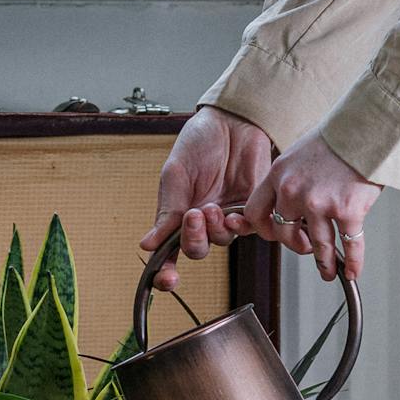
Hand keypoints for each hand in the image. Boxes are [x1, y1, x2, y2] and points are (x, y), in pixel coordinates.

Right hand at [140, 106, 273, 288]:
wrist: (232, 121)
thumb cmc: (199, 141)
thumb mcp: (175, 174)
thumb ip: (166, 210)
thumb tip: (147, 244)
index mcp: (178, 213)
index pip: (170, 251)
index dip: (166, 271)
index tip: (166, 279)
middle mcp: (202, 219)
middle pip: (198, 249)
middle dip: (193, 239)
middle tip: (193, 216)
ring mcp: (227, 215)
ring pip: (222, 240)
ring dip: (215, 229)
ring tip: (213, 207)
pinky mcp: (252, 207)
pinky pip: (248, 229)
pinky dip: (240, 227)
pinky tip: (232, 215)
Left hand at [226, 130, 380, 282]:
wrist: (366, 128)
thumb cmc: (338, 137)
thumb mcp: (300, 153)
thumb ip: (291, 178)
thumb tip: (293, 202)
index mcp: (278, 175)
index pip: (255, 212)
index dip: (263, 229)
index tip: (274, 235)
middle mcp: (293, 191)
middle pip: (284, 233)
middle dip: (296, 246)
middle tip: (307, 249)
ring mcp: (319, 203)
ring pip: (316, 245)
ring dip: (324, 263)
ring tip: (328, 270)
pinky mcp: (346, 210)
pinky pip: (348, 245)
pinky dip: (352, 261)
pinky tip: (353, 270)